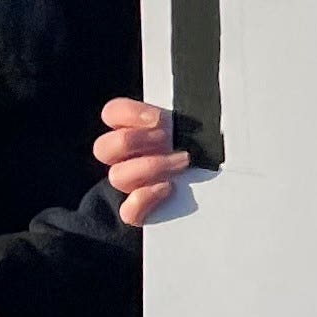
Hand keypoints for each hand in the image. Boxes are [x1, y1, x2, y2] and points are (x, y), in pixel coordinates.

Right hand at [95, 98, 195, 226]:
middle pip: (104, 147)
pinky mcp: (138, 212)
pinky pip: (128, 211)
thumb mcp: (194, 130)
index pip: (112, 114)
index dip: (128, 113)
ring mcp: (131, 186)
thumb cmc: (202, 152)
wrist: (211, 195)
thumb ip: (184, 118)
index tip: (157, 118)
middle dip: (136, 141)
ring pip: (117, 176)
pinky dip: (144, 199)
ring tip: (181, 162)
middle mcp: (127, 158)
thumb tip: (200, 105)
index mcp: (136, 131)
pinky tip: (167, 189)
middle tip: (165, 139)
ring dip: (150, 166)